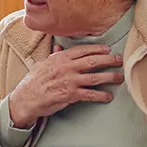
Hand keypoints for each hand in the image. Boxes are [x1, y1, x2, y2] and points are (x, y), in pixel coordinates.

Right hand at [8, 43, 123, 127]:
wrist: (26, 98)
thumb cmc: (32, 81)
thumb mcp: (42, 64)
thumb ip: (54, 56)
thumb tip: (59, 47)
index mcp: (60, 58)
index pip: (83, 50)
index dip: (97, 49)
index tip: (107, 49)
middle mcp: (67, 68)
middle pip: (93, 61)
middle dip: (109, 60)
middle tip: (119, 60)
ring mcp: (70, 81)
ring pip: (96, 77)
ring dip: (110, 77)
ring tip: (119, 77)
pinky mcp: (71, 95)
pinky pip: (90, 95)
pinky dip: (101, 96)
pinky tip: (108, 96)